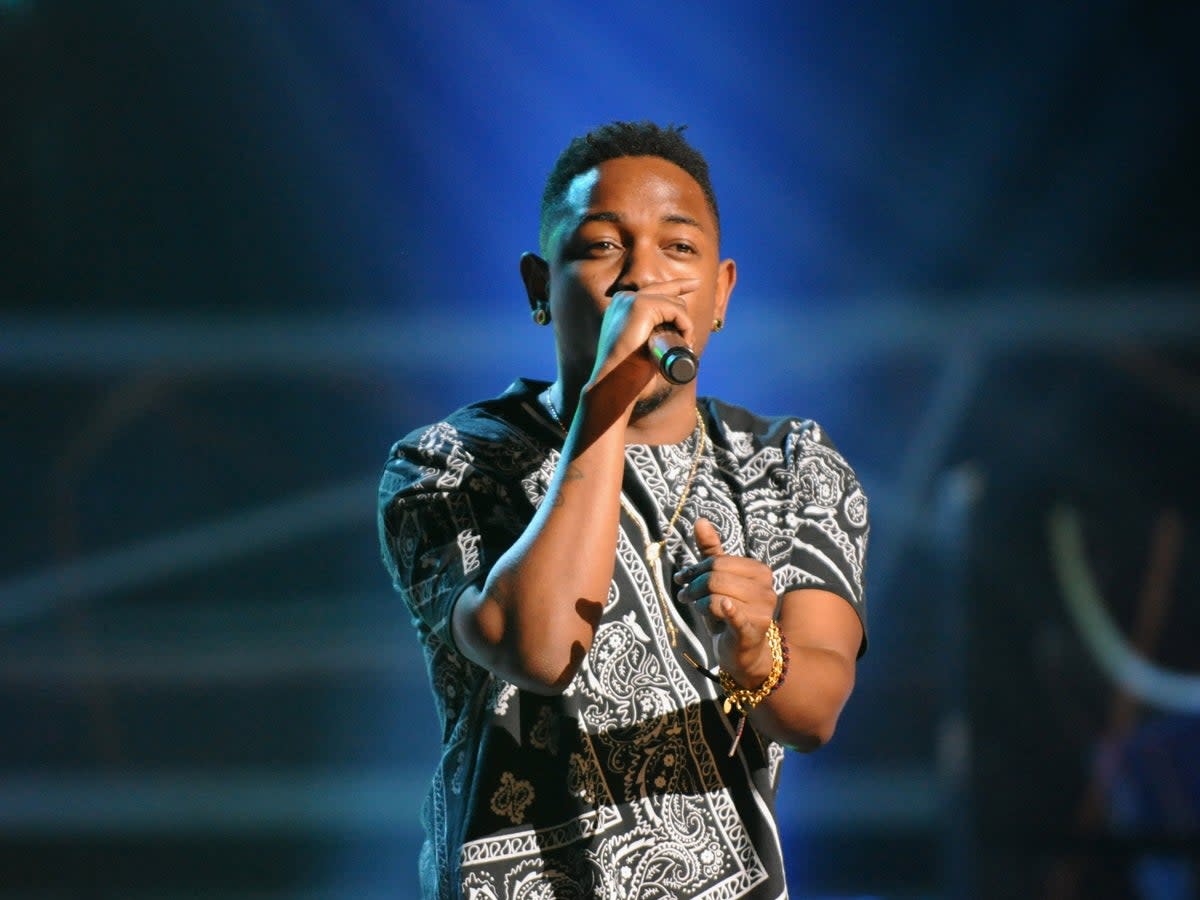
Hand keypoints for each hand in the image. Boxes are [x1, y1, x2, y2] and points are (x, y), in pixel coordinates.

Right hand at [586, 279, 698, 398]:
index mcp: (622, 305)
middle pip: (668, 293)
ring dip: (685, 326)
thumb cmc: (629, 371)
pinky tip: (684, 342)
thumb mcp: (642, 347)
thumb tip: (676, 337)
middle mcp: (625, 298)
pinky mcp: (640, 305)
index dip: (679, 284)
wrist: (614, 380)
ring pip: (674, 304)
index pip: (656, 289)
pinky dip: (686, 327)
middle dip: (684, 315)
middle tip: (689, 340)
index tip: (696, 283)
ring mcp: (631, 299)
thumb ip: (652, 336)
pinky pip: (676, 311)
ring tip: (684, 348)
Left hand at [674, 518, 778, 685]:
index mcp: (760, 572)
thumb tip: (700, 520)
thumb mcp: (721, 580)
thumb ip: (712, 551)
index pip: (718, 562)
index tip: (683, 579)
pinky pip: (736, 616)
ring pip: (716, 596)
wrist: (745, 652)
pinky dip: (727, 610)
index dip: (696, 570)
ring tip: (697, 608)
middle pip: (716, 577)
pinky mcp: (752, 631)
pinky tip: (724, 606)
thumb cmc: (731, 611)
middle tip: (685, 595)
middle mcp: (766, 589)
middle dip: (694, 586)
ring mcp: (762, 610)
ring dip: (699, 603)